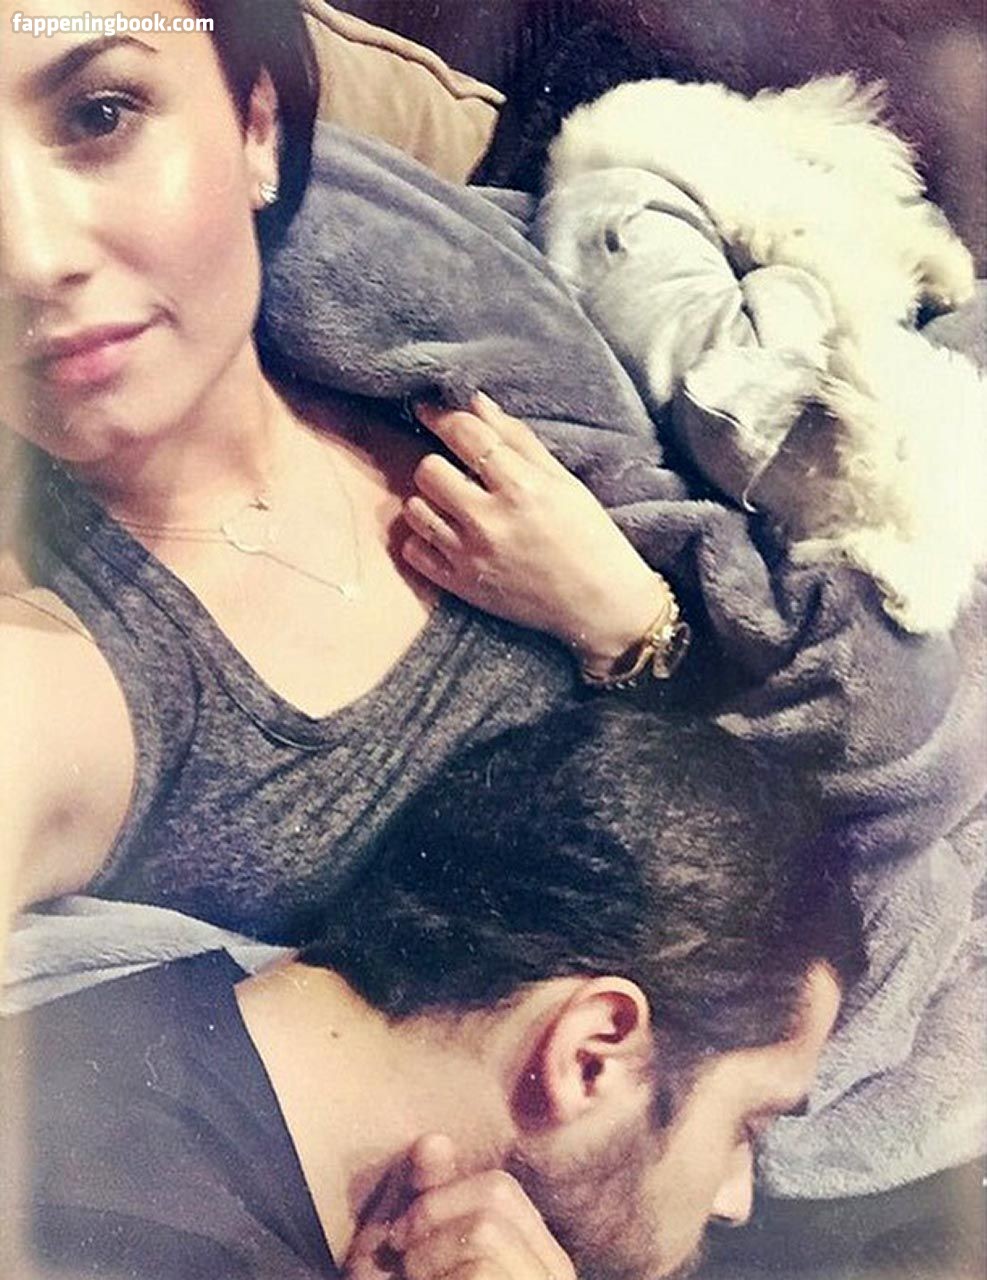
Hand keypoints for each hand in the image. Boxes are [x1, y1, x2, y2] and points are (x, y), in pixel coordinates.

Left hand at [345, 1134, 575, 1279]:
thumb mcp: (409, 1261)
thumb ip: (424, 1201)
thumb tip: (433, 1139)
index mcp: (534, 1260)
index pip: (500, 1190)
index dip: (440, 1195)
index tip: (401, 1238)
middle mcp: (551, 1275)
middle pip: (497, 1196)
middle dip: (434, 1216)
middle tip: (403, 1262)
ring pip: (487, 1232)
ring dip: (429, 1258)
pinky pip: (477, 1271)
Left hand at [403, 393, 671, 671]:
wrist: (600, 604)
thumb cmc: (589, 536)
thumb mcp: (563, 481)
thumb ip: (517, 439)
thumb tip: (476, 403)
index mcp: (521, 487)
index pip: (463, 434)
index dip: (441, 416)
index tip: (428, 409)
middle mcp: (489, 520)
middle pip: (428, 470)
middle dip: (439, 463)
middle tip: (457, 472)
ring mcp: (470, 555)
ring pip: (415, 509)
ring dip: (429, 500)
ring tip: (452, 505)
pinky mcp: (460, 586)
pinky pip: (414, 550)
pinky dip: (423, 539)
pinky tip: (445, 535)